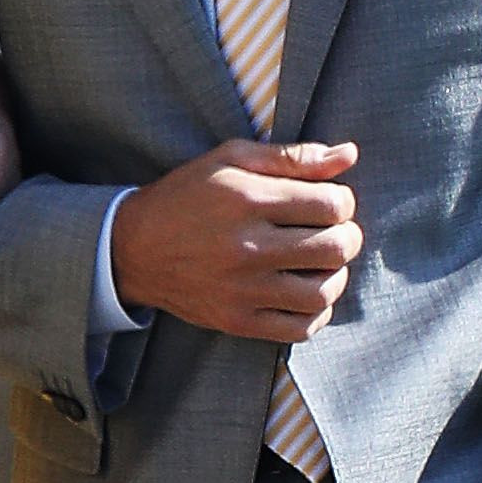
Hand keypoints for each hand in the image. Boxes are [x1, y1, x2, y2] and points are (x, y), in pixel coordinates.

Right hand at [110, 140, 361, 340]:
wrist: (132, 249)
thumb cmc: (187, 196)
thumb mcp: (231, 159)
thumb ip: (292, 157)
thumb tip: (348, 154)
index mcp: (248, 200)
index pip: (332, 205)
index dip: (343, 201)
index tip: (330, 202)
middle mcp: (246, 247)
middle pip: (336, 248)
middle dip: (348, 236)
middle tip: (334, 232)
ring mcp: (242, 290)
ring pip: (323, 293)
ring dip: (335, 276)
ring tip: (321, 264)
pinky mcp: (236, 321)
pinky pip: (299, 329)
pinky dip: (316, 314)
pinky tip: (305, 295)